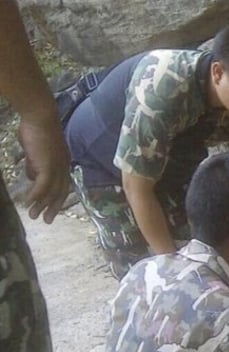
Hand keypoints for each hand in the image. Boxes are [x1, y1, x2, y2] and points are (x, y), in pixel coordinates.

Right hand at [17, 109, 70, 223]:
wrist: (40, 116)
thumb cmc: (36, 129)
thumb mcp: (35, 151)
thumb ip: (35, 164)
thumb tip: (32, 176)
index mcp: (63, 163)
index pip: (63, 185)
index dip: (57, 198)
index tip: (50, 208)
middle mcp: (64, 167)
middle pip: (61, 192)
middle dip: (53, 207)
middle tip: (47, 220)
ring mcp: (57, 167)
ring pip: (51, 191)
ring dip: (42, 205)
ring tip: (34, 216)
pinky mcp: (48, 166)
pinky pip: (42, 186)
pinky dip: (35, 196)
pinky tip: (28, 203)